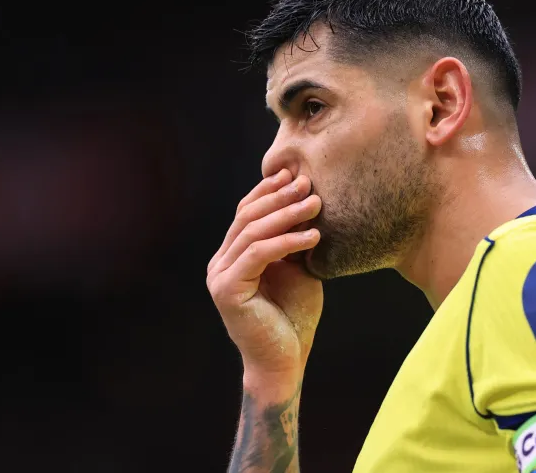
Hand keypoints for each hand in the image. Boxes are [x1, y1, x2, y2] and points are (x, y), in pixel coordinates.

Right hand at [207, 169, 323, 387]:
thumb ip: (293, 242)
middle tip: (308, 184)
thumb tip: (306, 203)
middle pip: (247, 217)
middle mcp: (220, 263)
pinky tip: (312, 237)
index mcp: (233, 256)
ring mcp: (220, 276)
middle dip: (279, 197)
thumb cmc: (293, 318)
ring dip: (286, 215)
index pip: (246, 213)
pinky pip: (257, 254)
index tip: (295, 174)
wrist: (285, 361)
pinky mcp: (227, 290)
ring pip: (252, 232)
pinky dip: (286, 241)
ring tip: (315, 205)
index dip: (268, 191)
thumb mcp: (297, 270)